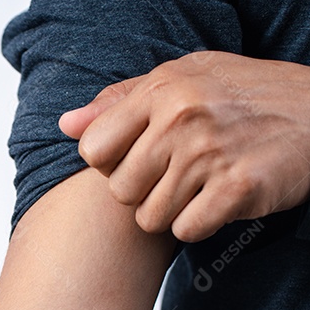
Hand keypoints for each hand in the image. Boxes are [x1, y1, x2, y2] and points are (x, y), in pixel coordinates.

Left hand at [58, 51, 309, 241]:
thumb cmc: (242, 96)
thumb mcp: (181, 79)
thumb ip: (119, 102)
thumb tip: (67, 125)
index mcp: (161, 89)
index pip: (94, 150)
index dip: (112, 164)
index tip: (140, 158)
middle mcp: (182, 118)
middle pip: (120, 190)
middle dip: (144, 192)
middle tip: (177, 175)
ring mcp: (210, 153)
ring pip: (150, 218)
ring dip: (172, 211)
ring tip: (199, 186)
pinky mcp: (237, 188)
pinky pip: (186, 230)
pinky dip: (200, 225)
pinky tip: (218, 201)